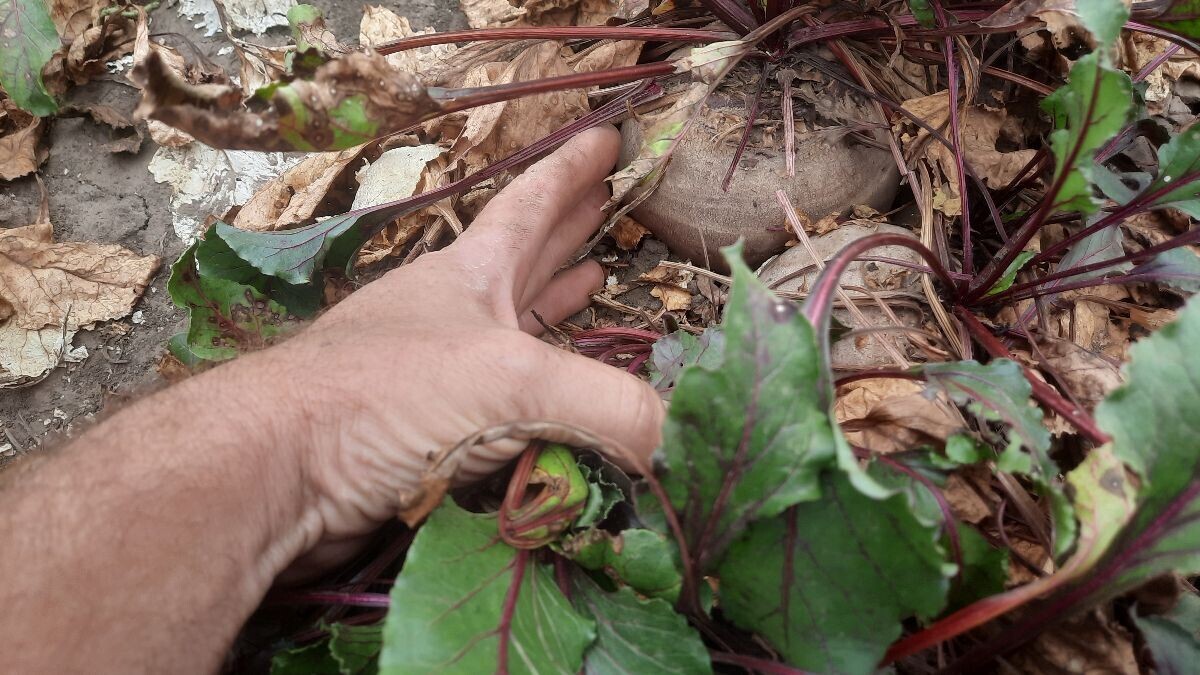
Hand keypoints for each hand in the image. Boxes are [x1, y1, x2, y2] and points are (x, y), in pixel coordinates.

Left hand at [267, 126, 664, 567]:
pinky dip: (536, 397)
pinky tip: (550, 402)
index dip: (572, 171)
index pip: (532, 206)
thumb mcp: (510, 383)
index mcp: (470, 277)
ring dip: (551, 306)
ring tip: (591, 281)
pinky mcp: (421, 434)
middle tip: (605, 208)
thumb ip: (607, 405)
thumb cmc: (384, 394)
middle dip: (568, 232)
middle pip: (522, 260)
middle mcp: (451, 317)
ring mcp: (431, 373)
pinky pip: (499, 405)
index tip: (606, 138)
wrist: (273, 470)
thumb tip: (681, 438)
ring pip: (510, 332)